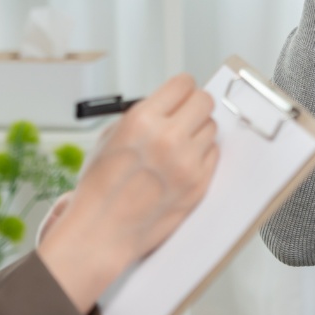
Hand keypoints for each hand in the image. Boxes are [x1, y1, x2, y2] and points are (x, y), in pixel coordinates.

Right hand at [37, 73, 218, 313]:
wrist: (102, 231)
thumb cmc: (101, 187)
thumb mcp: (111, 137)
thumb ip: (143, 115)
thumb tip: (169, 104)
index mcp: (143, 121)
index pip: (184, 84)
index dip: (181, 89)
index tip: (180, 95)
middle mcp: (168, 138)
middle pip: (204, 101)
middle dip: (194, 106)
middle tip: (185, 115)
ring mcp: (187, 163)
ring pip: (211, 127)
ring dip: (197, 132)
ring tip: (177, 146)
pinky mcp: (199, 184)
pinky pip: (214, 153)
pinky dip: (201, 155)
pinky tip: (182, 164)